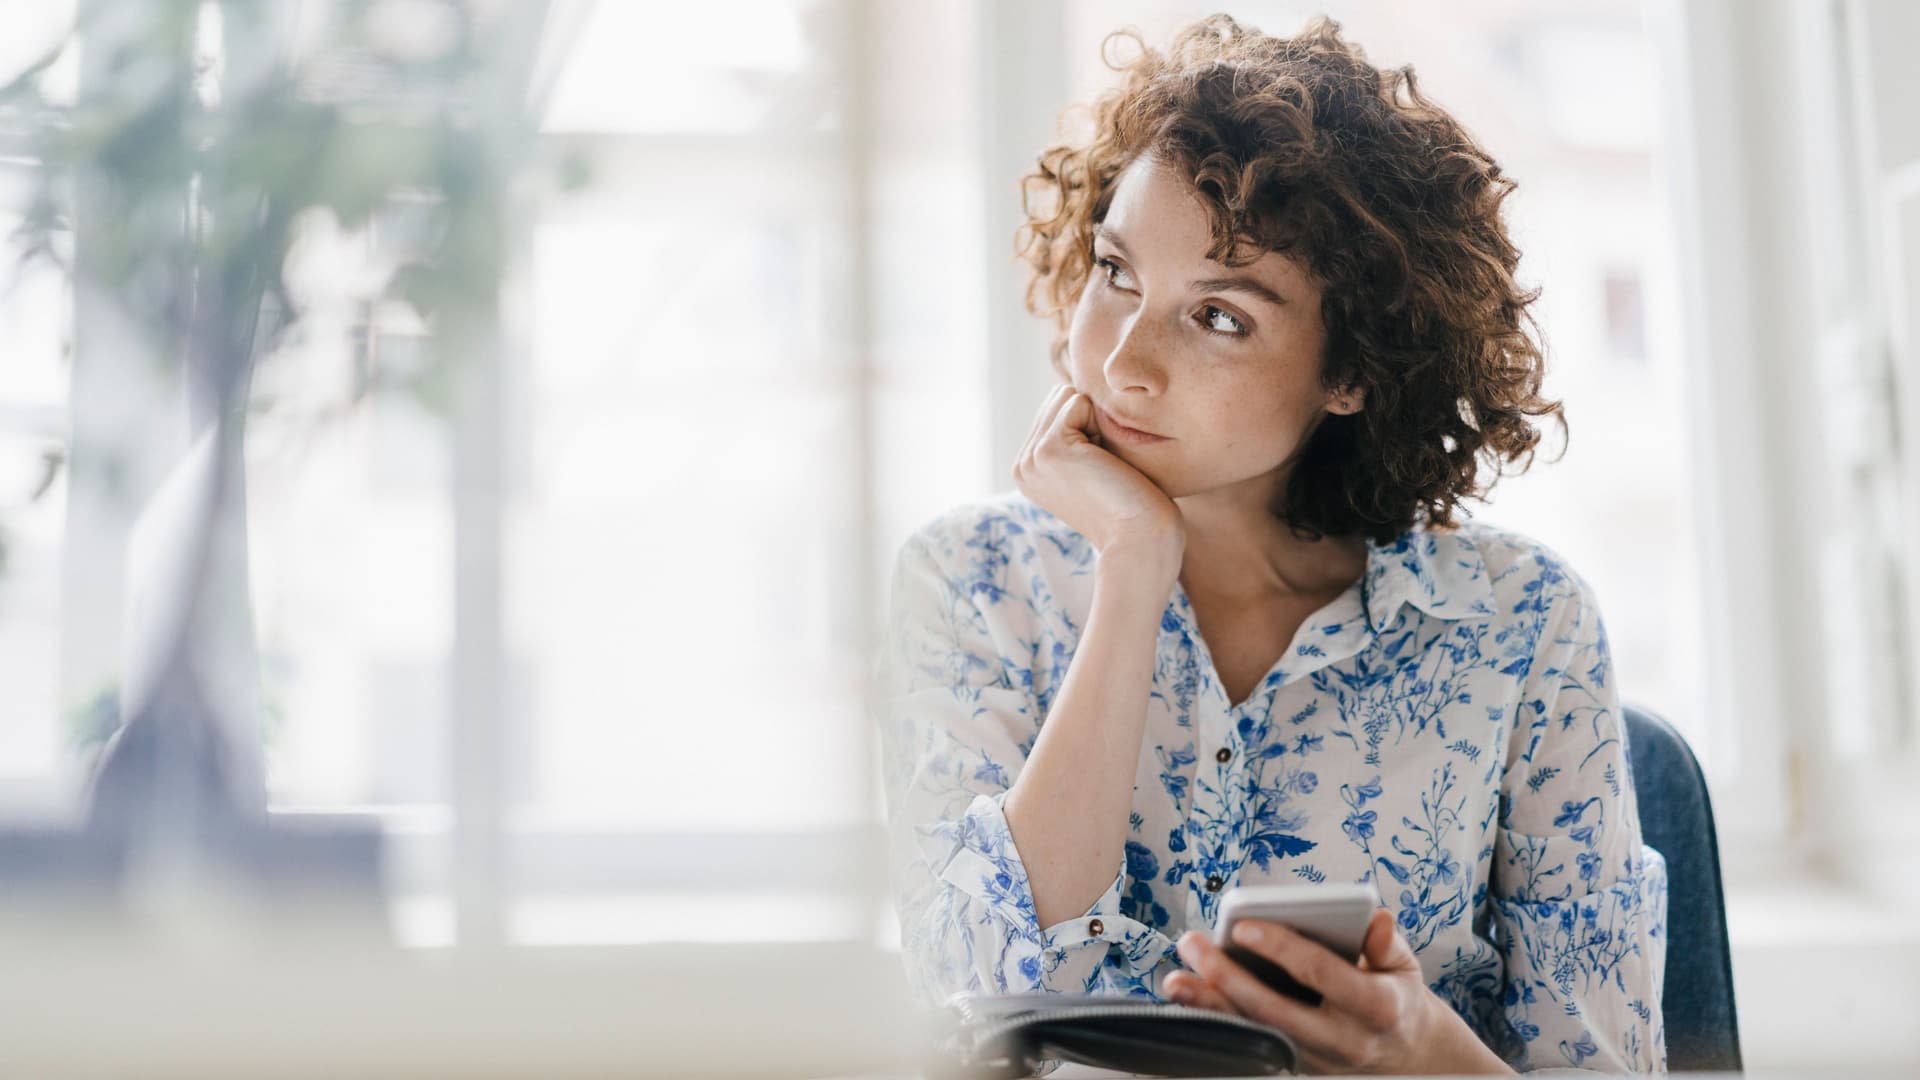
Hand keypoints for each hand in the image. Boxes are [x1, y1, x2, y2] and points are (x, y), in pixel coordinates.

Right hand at [1012, 384, 1183, 562]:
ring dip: (1096, 422)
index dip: (1089, 428)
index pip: (1057, 410)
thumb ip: (1076, 437)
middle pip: (1059, 398)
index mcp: (1029, 469)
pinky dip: (1101, 425)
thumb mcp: (1093, 468)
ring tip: (1104, 465)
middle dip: (1090, 420)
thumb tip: (1079, 396)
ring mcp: (1031, 457)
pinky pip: (1079, 402)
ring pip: (1068, 396)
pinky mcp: (1049, 449)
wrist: (1138, 538)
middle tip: (1104, 468)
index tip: (1100, 471)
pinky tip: (1105, 463)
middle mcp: (1023, 464)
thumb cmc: (1131, 505)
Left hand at [1164, 909, 1513, 1074]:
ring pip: (1256, 1034)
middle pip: (1275, 1012)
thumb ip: (1387, 942)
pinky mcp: (1296, 1069)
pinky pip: (1251, 1044)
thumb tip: (1375, 918)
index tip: (1244, 925)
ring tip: (1175, 979)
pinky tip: (1189, 1000)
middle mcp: (1342, 1041)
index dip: (1281, 948)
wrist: (1406, 1054)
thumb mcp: (1404, 967)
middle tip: (1193, 945)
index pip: (1321, 974)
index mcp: (1376, 1008)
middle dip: (1228, 978)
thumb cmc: (1395, 995)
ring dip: (1211, 1007)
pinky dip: (1218, 1022)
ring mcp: (1316, 1061)